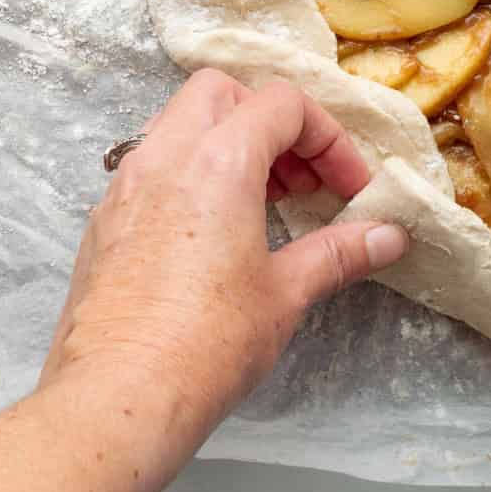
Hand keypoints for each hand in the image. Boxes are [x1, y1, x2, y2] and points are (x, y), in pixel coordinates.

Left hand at [39, 68, 407, 445]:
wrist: (114, 400)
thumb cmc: (205, 343)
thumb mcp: (285, 293)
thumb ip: (339, 252)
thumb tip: (388, 236)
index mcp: (218, 159)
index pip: (282, 105)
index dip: (328, 139)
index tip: (349, 187)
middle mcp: (165, 155)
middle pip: (222, 91)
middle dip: (267, 119)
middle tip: (299, 175)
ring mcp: (125, 185)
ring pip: (178, 121)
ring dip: (226, 140)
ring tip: (261, 198)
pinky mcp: (103, 219)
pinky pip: (150, 164)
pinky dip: (188, 171)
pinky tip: (210, 228)